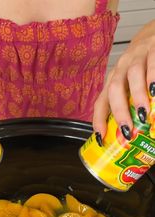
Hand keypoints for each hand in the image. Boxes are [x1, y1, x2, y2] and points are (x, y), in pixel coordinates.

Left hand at [93, 27, 154, 141]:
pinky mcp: (154, 48)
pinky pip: (153, 62)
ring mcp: (138, 56)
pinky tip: (154, 91)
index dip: (98, 120)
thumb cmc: (144, 65)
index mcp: (114, 80)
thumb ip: (130, 104)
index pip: (101, 101)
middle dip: (119, 111)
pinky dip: (153, 76)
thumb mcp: (132, 84)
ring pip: (133, 74)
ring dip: (137, 96)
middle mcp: (122, 68)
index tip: (101, 137)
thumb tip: (132, 132)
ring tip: (143, 114)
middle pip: (115, 89)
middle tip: (127, 130)